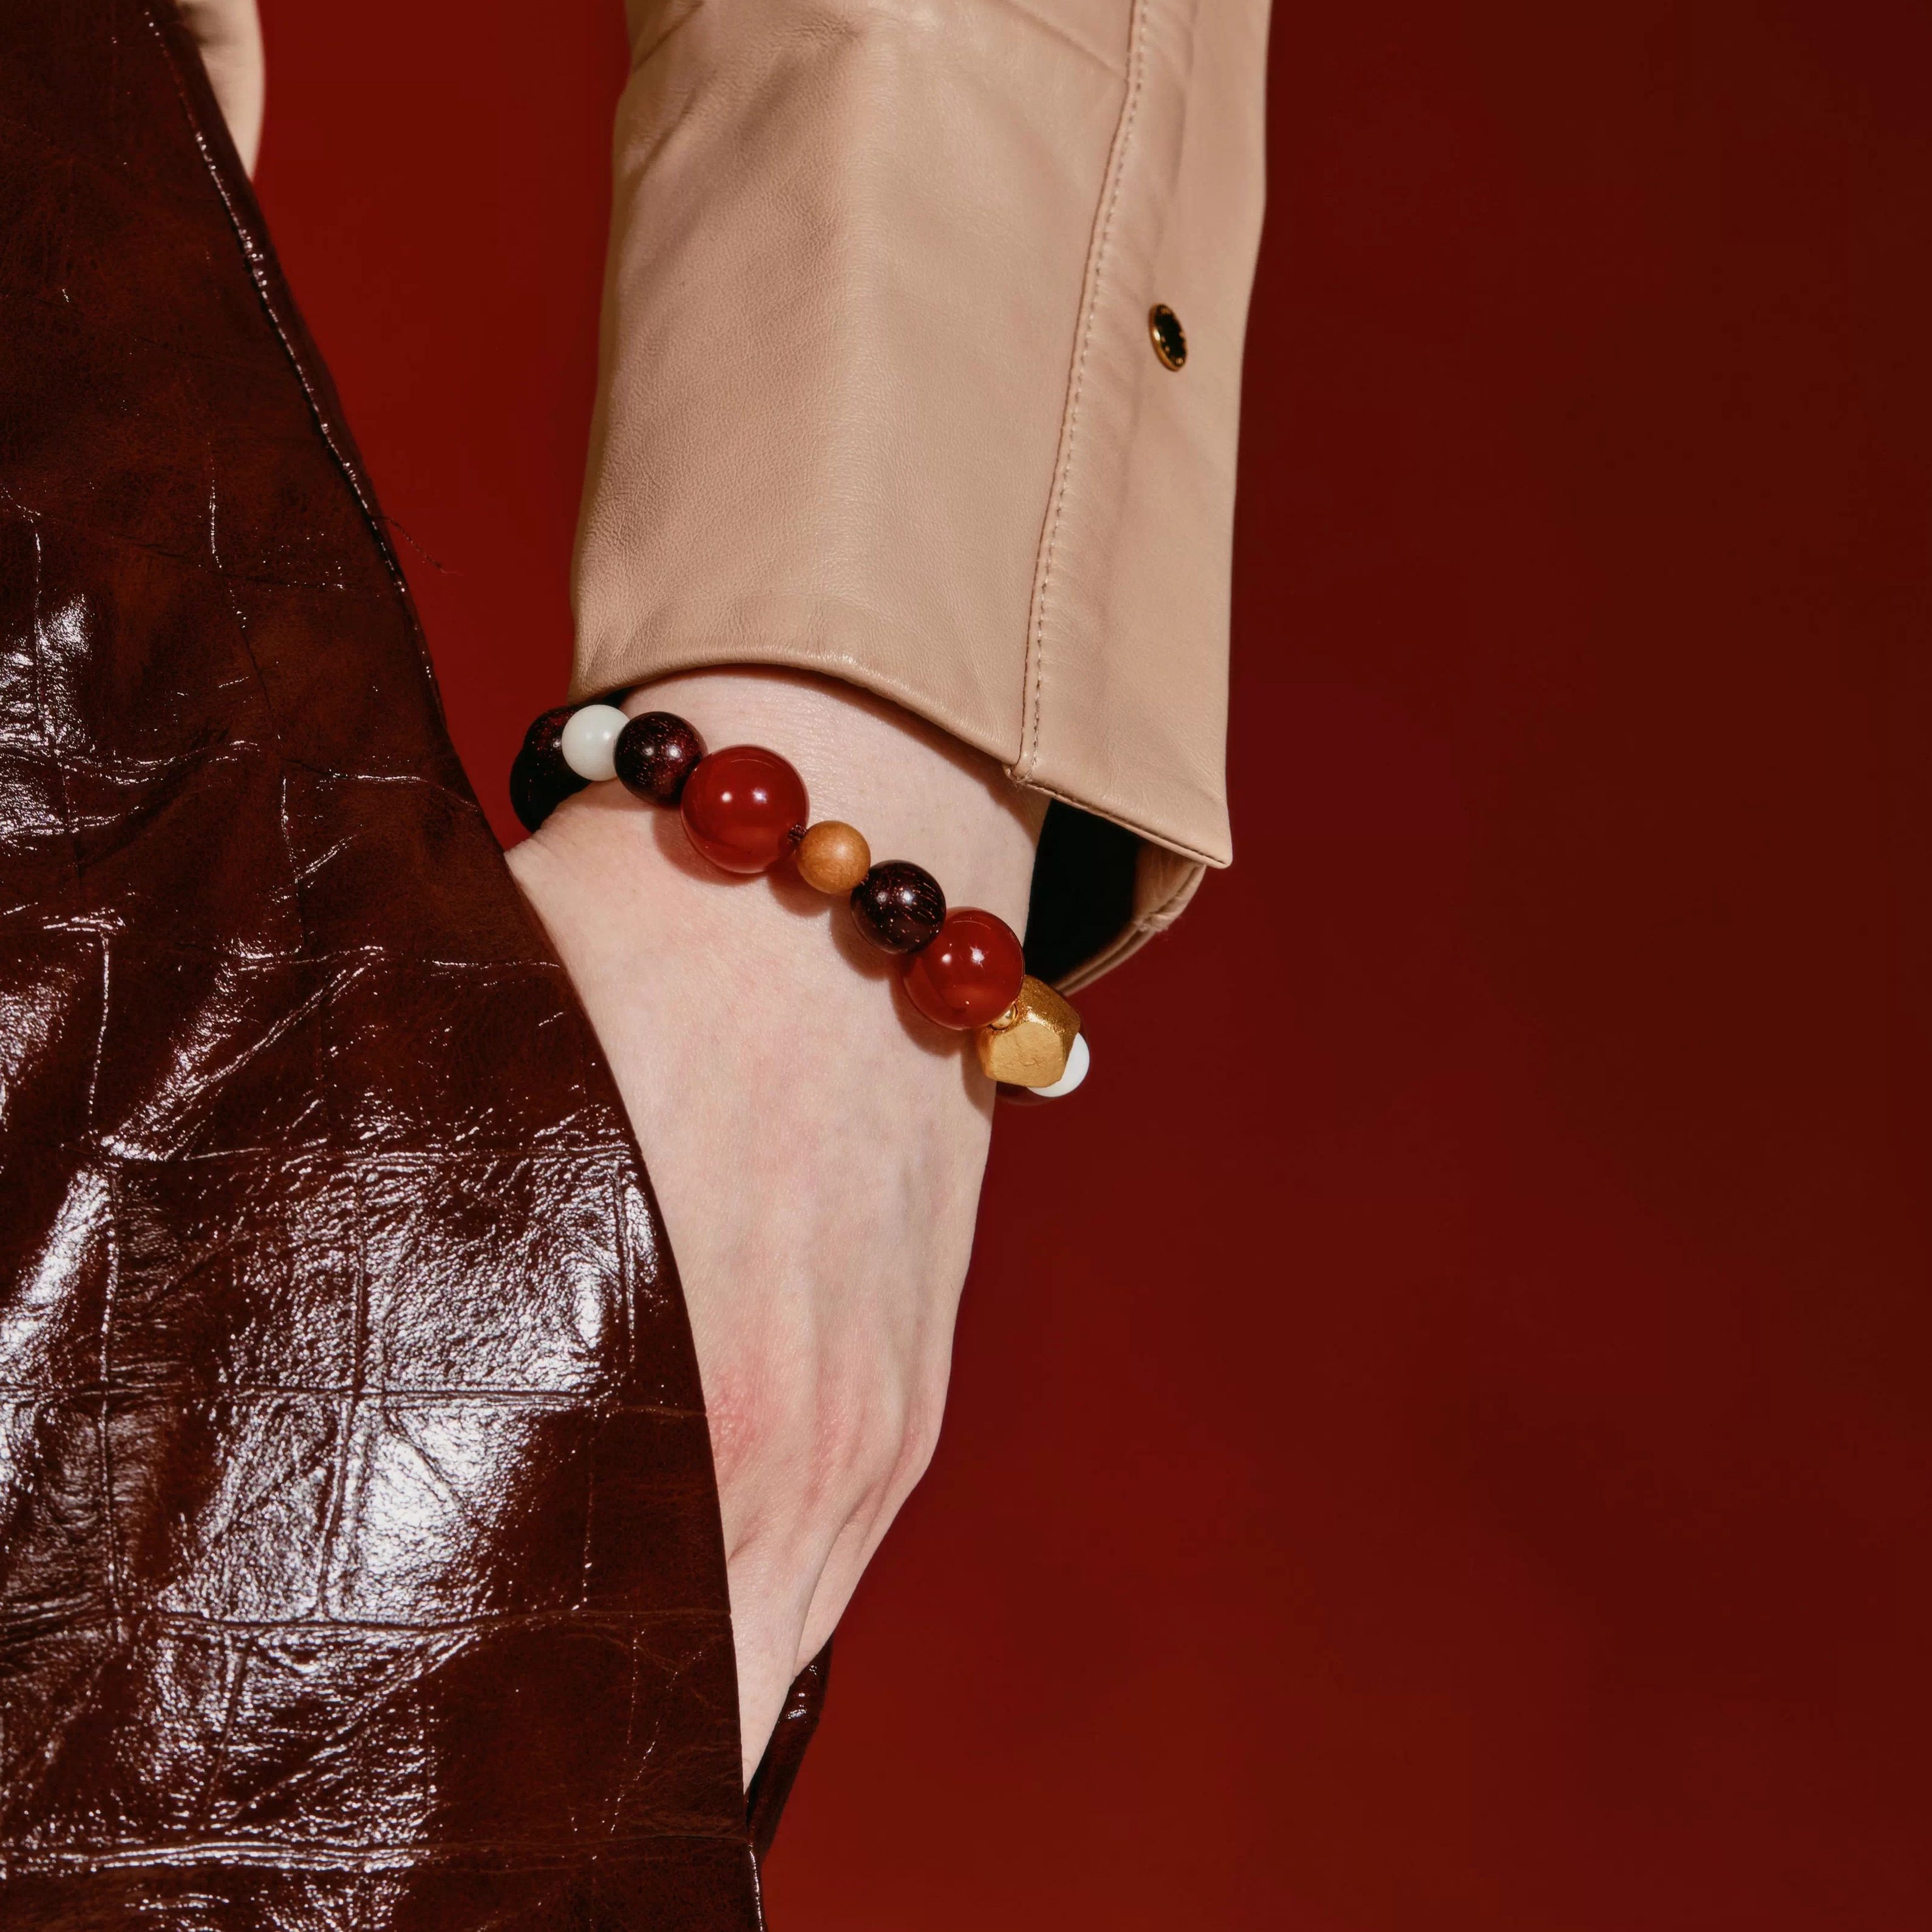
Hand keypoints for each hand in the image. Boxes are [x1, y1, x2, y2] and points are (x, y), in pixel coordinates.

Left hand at [506, 669, 1043, 1782]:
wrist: (845, 849)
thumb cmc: (641, 961)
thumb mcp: (490, 1119)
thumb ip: (428, 1292)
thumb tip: (320, 1416)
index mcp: (705, 1398)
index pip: (635, 1675)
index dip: (547, 1750)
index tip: (472, 1770)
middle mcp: (815, 1438)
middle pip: (711, 1688)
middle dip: (620, 1745)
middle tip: (510, 1774)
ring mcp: (886, 1412)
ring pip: (781, 1631)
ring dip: (697, 1687)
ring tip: (603, 1732)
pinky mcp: (917, 1370)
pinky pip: (839, 1552)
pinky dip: (765, 1606)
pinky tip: (697, 1616)